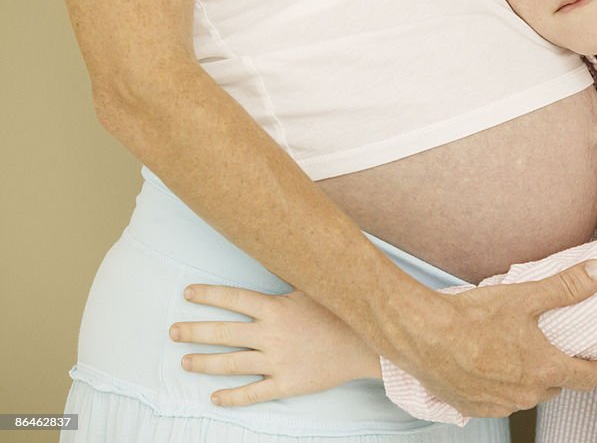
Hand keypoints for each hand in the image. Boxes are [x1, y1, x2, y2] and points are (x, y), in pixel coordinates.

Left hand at [169, 286, 379, 405]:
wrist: (367, 344)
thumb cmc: (341, 312)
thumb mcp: (315, 288)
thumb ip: (289, 281)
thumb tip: (272, 256)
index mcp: (276, 308)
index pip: (234, 298)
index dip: (208, 295)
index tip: (187, 294)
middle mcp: (271, 334)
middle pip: (223, 333)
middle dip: (194, 331)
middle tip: (173, 331)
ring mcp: (277, 361)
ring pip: (231, 364)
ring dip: (204, 362)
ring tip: (185, 361)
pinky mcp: (286, 384)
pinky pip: (253, 393)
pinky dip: (231, 397)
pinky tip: (215, 397)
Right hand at [388, 259, 596, 417]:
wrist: (423, 334)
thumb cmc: (471, 318)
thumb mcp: (525, 296)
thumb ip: (566, 287)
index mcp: (544, 369)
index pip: (587, 378)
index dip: (594, 365)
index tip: (592, 354)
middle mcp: (525, 395)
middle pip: (555, 385)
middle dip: (555, 366)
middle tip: (545, 341)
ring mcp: (499, 406)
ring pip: (526, 394)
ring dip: (525, 377)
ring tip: (510, 349)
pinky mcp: (473, 409)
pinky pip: (498, 402)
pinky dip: (498, 386)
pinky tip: (486, 363)